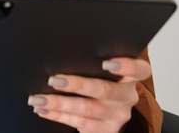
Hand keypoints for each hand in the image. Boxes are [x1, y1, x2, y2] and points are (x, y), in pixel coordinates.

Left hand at [27, 57, 150, 132]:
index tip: (107, 62)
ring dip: (59, 103)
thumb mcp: (102, 72)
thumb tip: (58, 52)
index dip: (127, 66)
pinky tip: (43, 110)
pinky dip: (58, 115)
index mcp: (130, 78)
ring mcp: (117, 116)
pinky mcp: (106, 130)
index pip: (140, 70)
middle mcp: (127, 97)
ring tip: (38, 98)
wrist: (107, 113)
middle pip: (104, 90)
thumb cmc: (99, 81)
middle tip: (53, 80)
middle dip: (76, 85)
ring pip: (87, 109)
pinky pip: (79, 123)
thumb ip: (91, 62)